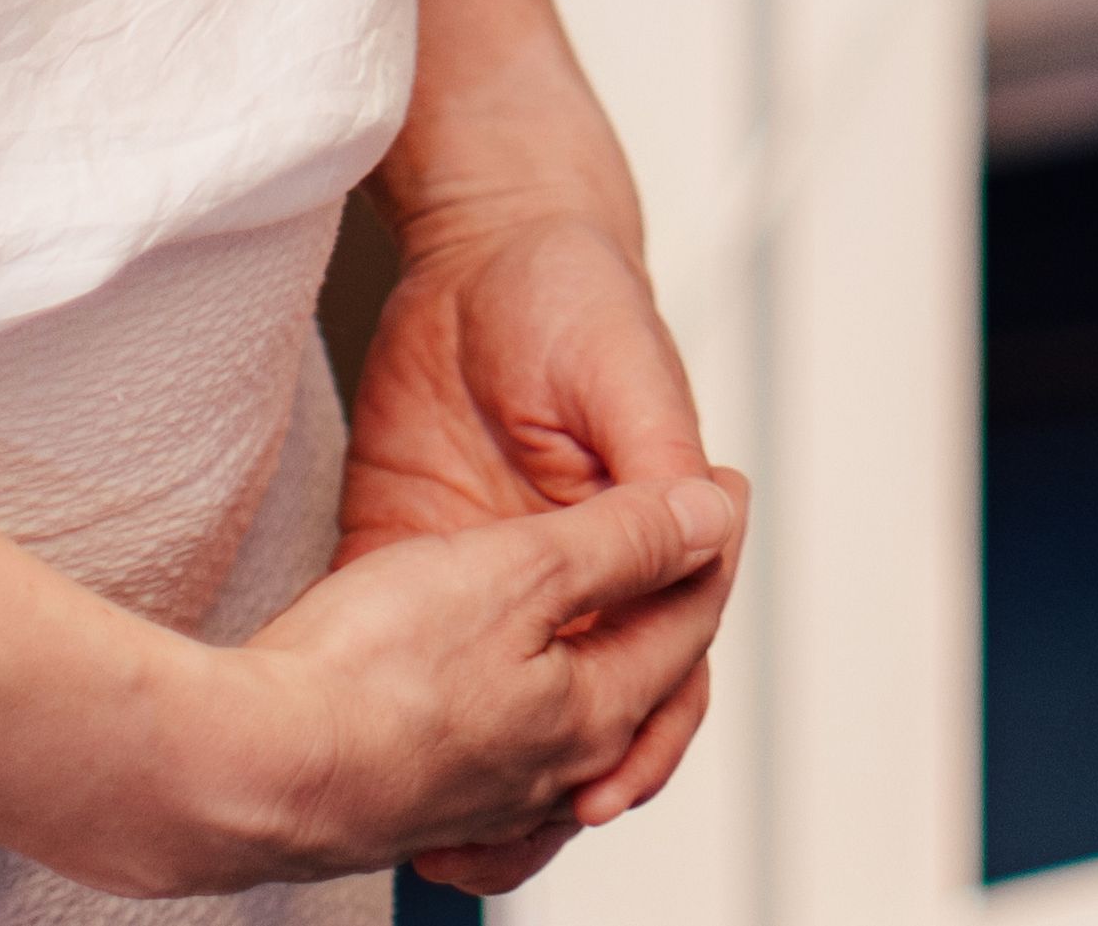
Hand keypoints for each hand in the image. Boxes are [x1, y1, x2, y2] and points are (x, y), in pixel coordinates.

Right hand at [156, 465, 740, 894]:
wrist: (235, 771)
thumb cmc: (364, 675)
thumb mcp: (519, 571)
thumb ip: (623, 544)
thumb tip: (711, 521)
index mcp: (592, 714)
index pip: (684, 625)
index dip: (703, 541)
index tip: (718, 486)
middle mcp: (545, 776)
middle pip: (634, 687)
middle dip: (660, 618)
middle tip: (675, 559)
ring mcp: (473, 804)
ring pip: (565, 740)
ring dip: (590, 687)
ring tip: (602, 645)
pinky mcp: (402, 809)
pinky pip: (489, 777)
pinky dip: (514, 741)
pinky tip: (490, 724)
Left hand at [338, 198, 713, 887]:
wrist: (477, 250)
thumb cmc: (569, 290)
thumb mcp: (618, 365)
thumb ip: (658, 453)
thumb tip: (713, 522)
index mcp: (643, 527)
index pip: (663, 647)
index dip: (647, 723)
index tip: (611, 782)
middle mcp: (577, 566)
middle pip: (594, 699)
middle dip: (574, 777)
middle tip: (532, 835)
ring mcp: (498, 573)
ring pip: (512, 702)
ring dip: (498, 778)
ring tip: (461, 846)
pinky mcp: (418, 562)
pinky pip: (423, 657)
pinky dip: (412, 719)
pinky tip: (383, 778)